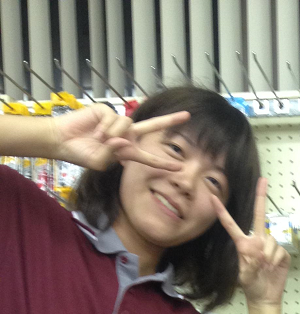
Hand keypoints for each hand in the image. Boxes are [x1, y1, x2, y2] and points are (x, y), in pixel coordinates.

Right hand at [51, 104, 188, 170]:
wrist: (63, 141)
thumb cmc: (82, 154)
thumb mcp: (100, 162)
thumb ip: (114, 154)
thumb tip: (123, 140)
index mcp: (127, 150)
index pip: (149, 156)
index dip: (163, 162)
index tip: (179, 167)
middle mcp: (125, 135)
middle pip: (152, 126)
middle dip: (169, 121)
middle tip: (187, 116)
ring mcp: (116, 122)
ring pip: (128, 124)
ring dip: (114, 134)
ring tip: (100, 139)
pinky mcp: (105, 110)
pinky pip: (114, 118)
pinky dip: (105, 127)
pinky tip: (96, 131)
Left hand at [213, 177, 290, 306]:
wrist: (265, 296)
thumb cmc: (251, 286)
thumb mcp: (244, 277)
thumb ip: (249, 264)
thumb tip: (259, 253)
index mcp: (243, 244)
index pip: (231, 226)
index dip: (222, 212)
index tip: (212, 197)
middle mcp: (257, 241)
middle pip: (259, 216)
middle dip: (261, 197)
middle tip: (263, 179)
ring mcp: (270, 246)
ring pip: (271, 241)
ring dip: (268, 256)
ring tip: (266, 267)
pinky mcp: (281, 253)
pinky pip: (279, 251)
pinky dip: (276, 260)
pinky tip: (273, 268)